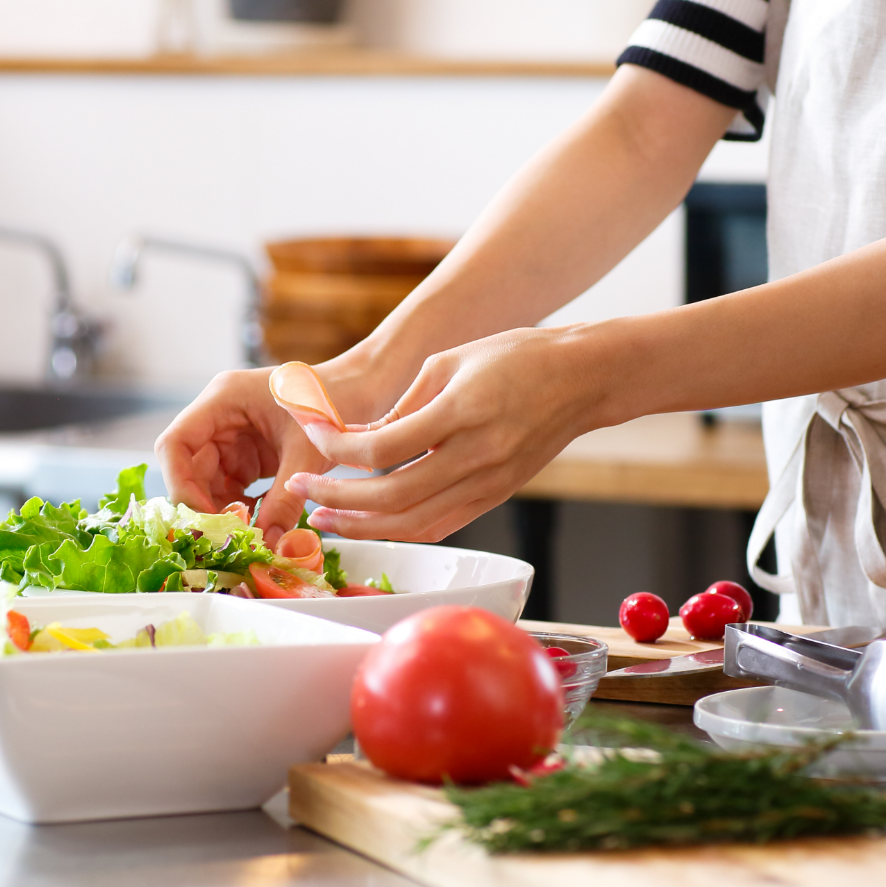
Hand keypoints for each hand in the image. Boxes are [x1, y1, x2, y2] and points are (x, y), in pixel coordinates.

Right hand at [156, 366, 357, 541]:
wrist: (365, 389)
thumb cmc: (336, 402)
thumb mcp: (308, 452)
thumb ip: (285, 499)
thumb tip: (268, 545)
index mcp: (223, 400)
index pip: (174, 444)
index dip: (178, 484)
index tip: (202, 519)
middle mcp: (220, 417)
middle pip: (189, 469)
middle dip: (204, 506)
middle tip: (226, 540)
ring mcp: (233, 437)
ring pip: (209, 484)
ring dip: (224, 512)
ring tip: (248, 537)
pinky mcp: (250, 455)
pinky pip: (233, 489)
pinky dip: (243, 510)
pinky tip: (263, 526)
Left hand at [279, 326, 606, 542]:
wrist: (582, 379)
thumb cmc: (516, 357)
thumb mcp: (450, 360)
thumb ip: (404, 404)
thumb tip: (361, 441)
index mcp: (462, 411)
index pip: (384, 447)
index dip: (338, 449)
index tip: (312, 437)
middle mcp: (476, 455)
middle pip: (392, 497)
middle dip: (338, 497)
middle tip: (303, 489)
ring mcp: (489, 482)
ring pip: (414, 522)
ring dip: (362, 525)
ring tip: (325, 517)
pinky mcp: (496, 496)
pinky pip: (440, 525)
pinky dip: (399, 529)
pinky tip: (370, 522)